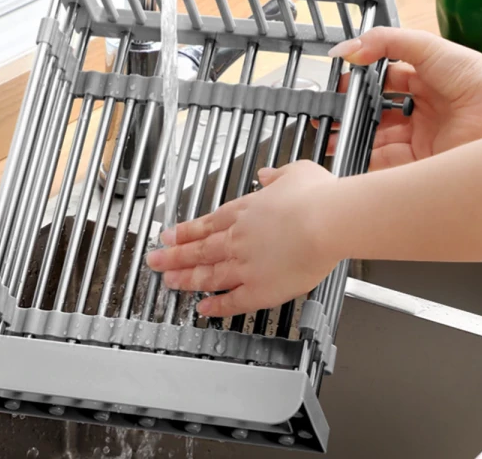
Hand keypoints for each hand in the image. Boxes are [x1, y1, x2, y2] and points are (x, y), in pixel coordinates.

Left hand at [147, 161, 340, 316]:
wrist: (327, 221)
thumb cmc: (316, 197)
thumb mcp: (294, 172)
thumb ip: (276, 175)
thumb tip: (266, 174)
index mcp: (243, 212)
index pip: (204, 225)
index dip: (183, 233)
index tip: (167, 237)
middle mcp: (237, 239)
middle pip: (197, 251)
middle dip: (172, 257)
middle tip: (154, 262)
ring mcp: (245, 265)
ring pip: (207, 275)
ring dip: (186, 279)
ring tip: (168, 282)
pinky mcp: (260, 289)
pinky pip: (232, 301)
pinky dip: (216, 306)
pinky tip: (203, 309)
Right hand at [328, 28, 481, 169]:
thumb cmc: (479, 80)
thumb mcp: (428, 47)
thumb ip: (385, 41)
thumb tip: (347, 49)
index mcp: (427, 79)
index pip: (384, 79)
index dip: (362, 81)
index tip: (341, 83)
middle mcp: (423, 109)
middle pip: (378, 111)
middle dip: (352, 112)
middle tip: (330, 111)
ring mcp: (421, 136)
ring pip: (377, 136)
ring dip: (353, 135)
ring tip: (331, 133)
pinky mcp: (421, 160)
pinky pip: (385, 160)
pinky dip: (365, 156)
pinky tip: (349, 149)